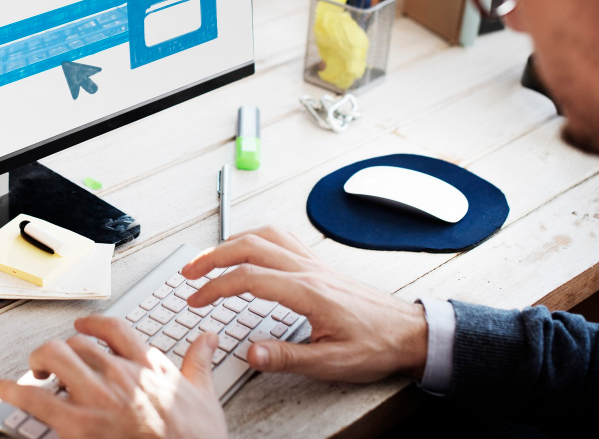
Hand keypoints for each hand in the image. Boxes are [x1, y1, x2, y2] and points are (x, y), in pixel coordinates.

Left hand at [0, 315, 227, 438]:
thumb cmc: (195, 438)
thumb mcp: (204, 396)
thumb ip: (199, 362)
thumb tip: (207, 338)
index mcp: (148, 364)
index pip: (113, 328)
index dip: (91, 323)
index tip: (82, 326)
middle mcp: (119, 374)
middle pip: (77, 342)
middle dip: (61, 349)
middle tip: (54, 362)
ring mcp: (97, 397)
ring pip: (55, 357)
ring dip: (39, 361)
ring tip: (33, 372)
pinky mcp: (79, 425)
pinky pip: (36, 399)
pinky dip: (12, 391)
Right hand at [181, 226, 426, 382]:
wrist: (408, 332)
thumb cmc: (376, 345)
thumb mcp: (332, 362)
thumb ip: (287, 357)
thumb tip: (250, 352)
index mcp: (307, 291)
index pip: (248, 278)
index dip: (215, 287)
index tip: (196, 299)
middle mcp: (307, 270)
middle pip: (249, 246)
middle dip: (212, 256)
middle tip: (189, 272)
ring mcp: (313, 263)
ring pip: (264, 236)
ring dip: (231, 242)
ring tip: (210, 258)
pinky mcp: (318, 265)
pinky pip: (281, 238)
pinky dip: (256, 237)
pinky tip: (249, 248)